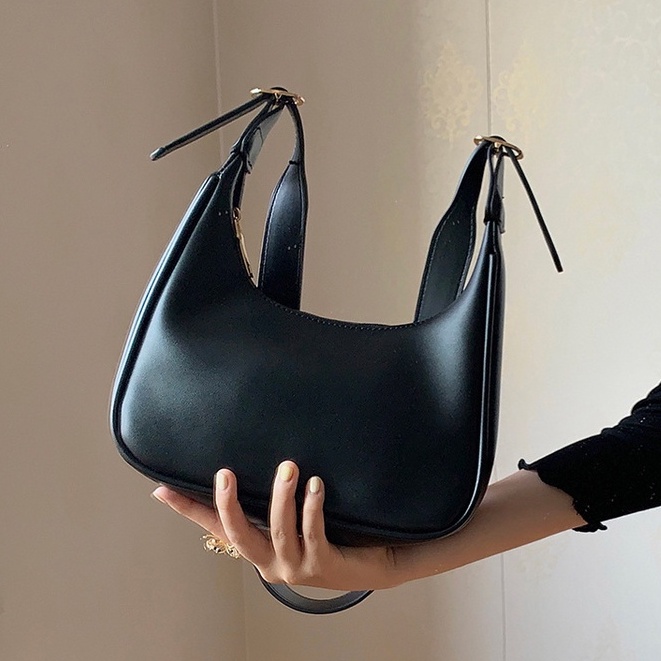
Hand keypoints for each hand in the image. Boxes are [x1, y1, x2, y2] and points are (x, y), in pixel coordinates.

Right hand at [152, 461, 403, 590]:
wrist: (374, 564)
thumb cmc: (330, 534)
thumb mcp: (293, 518)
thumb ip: (273, 499)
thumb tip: (258, 457)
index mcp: (258, 549)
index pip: (216, 527)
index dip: (189, 509)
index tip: (161, 489)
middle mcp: (271, 562)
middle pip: (239, 535)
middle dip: (228, 504)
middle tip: (225, 472)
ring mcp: (297, 566)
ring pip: (279, 530)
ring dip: (281, 496)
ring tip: (288, 467)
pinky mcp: (325, 564)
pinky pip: (313, 532)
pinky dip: (312, 507)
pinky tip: (315, 484)